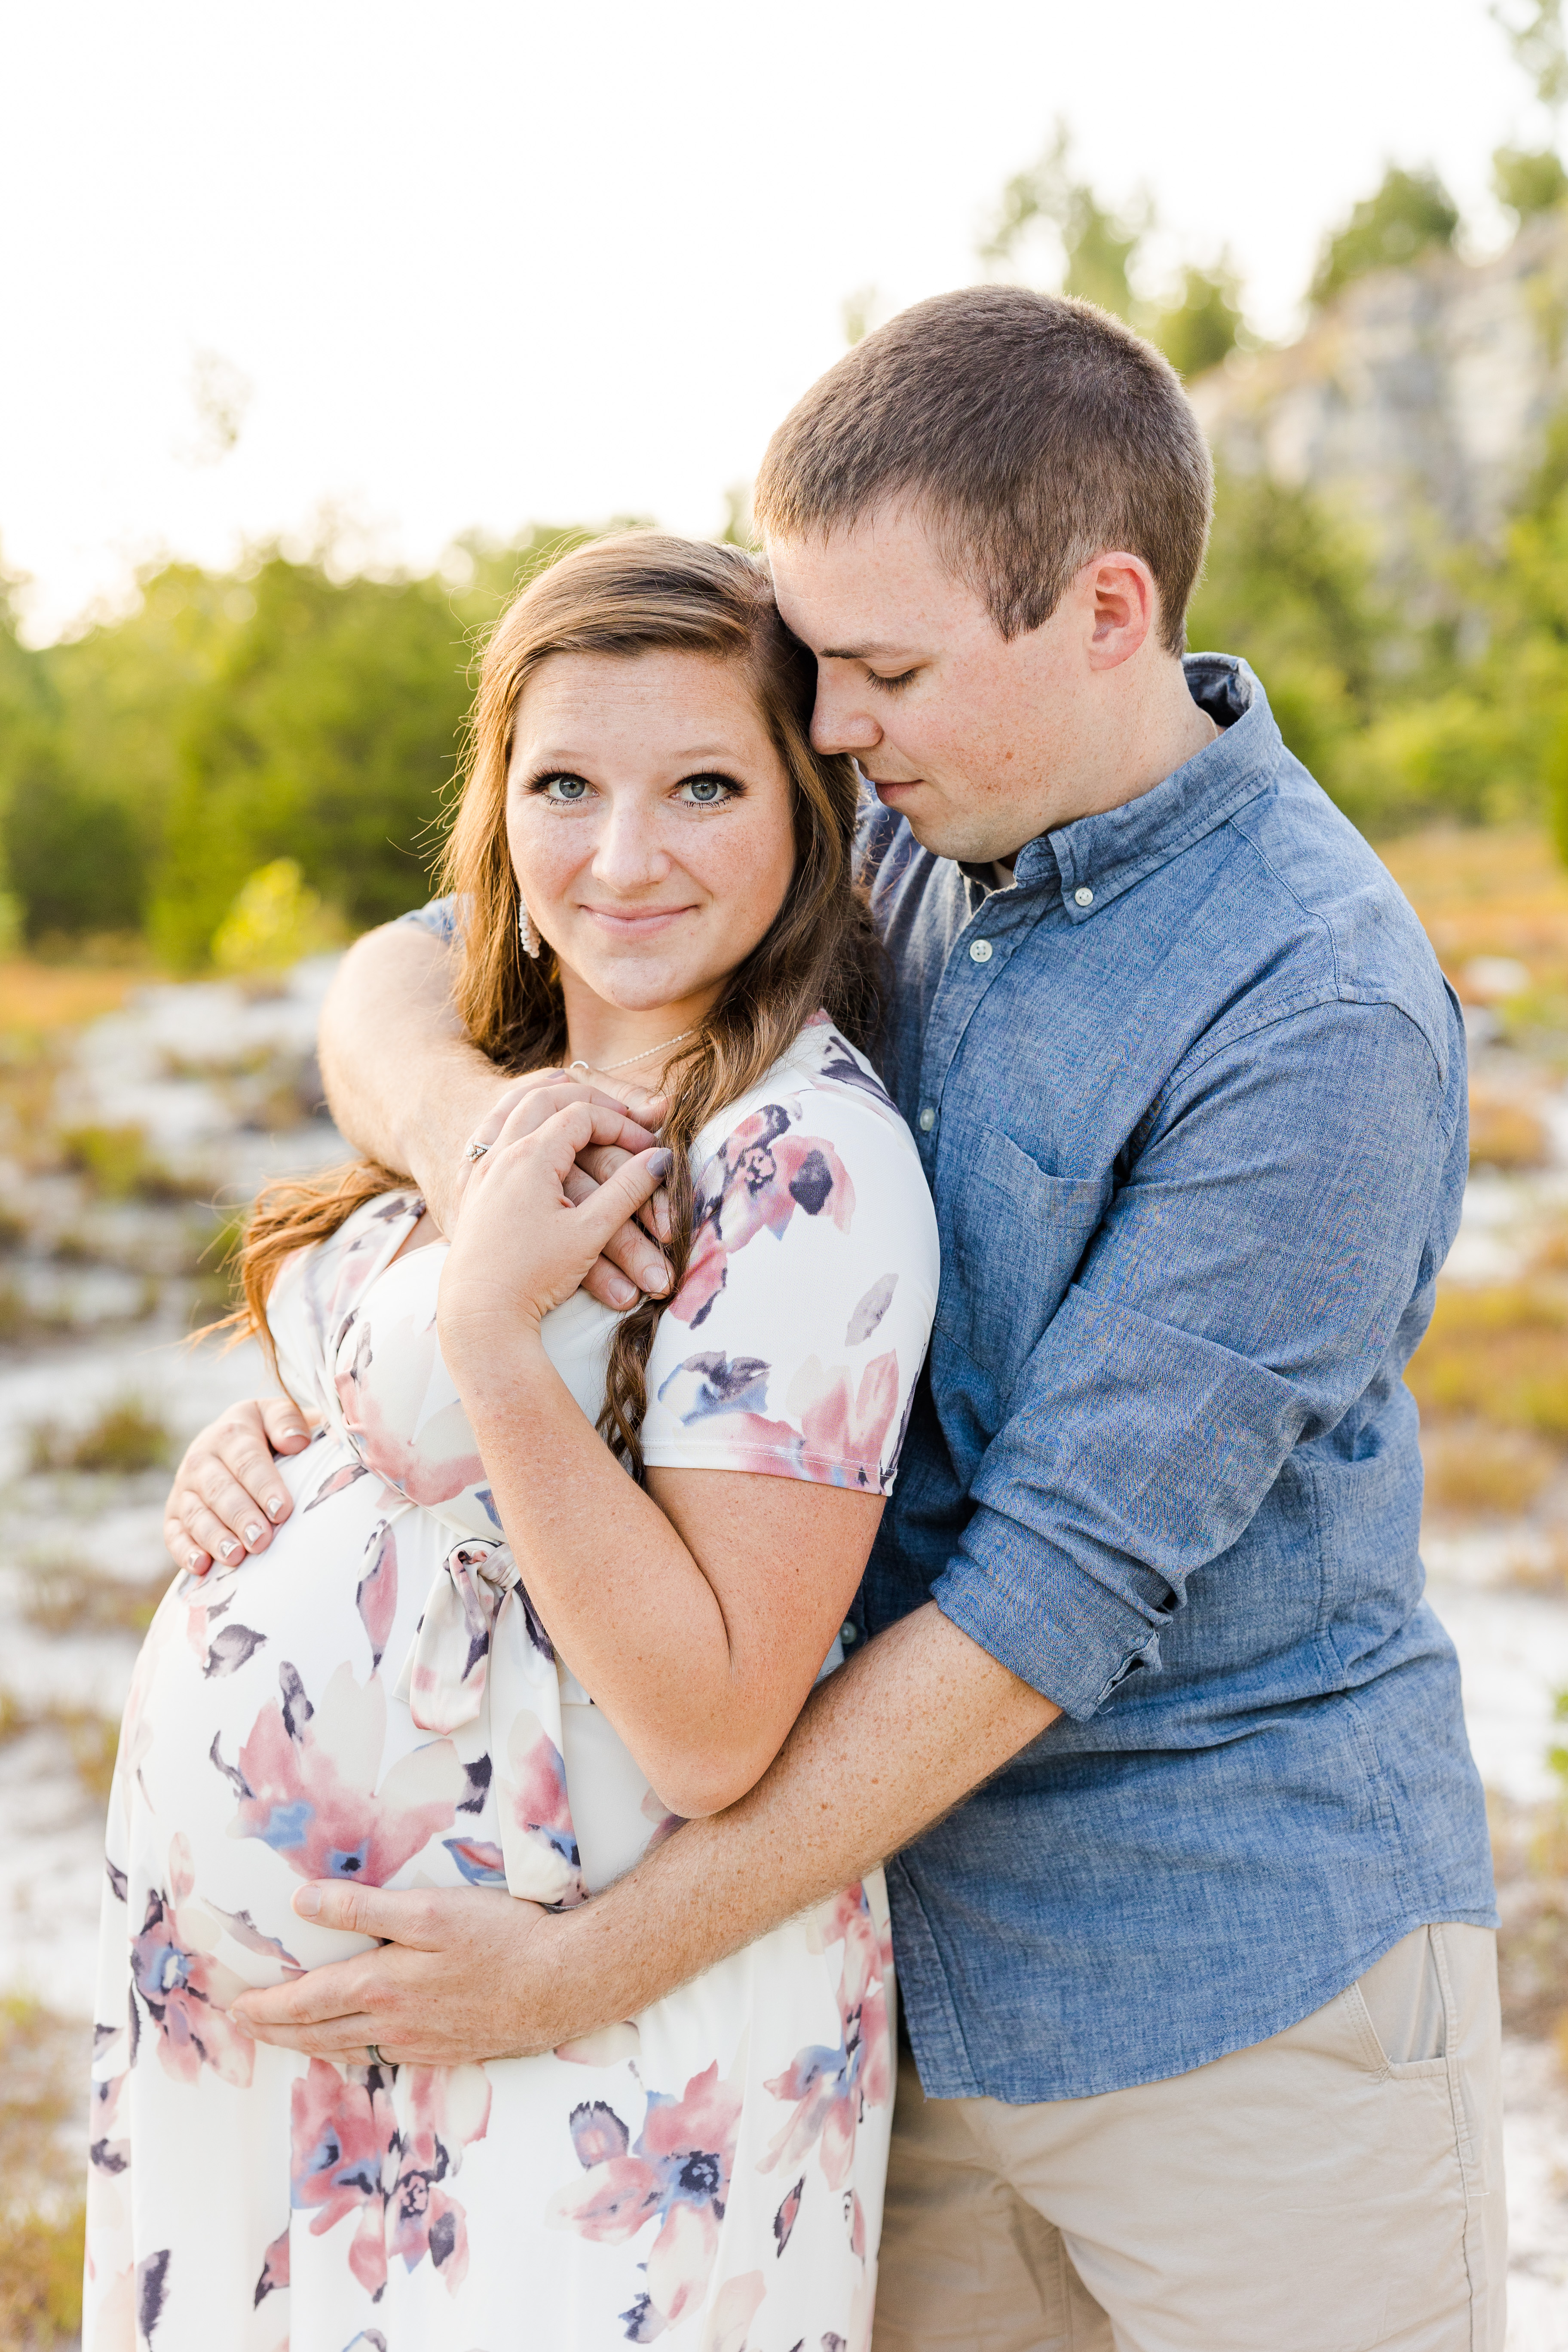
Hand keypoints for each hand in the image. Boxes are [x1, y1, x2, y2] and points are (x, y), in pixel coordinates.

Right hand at [164, 1396, 311, 1575]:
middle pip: (219, 1490)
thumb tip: (295, 1441)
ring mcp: (185, 1487)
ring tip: (236, 1557)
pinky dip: (185, 1551)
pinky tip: (202, 1566)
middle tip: (261, 1540)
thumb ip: (287, 1420)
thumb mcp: (277, 1416)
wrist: (235, 1441)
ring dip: (215, 1537)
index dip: (264, 1486)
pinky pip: (174, 1533)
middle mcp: (201, 1458)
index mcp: (231, 1433)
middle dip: (240, 1517)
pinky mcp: (174, 1512)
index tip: (282, 1510)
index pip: (247, 1460)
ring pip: (196, 1514)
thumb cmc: (269, 1435)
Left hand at [228, 1882, 564, 2063]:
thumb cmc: (504, 1938)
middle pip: (319, 2033)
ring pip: (349, 2051)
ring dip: (308, 2046)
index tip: (236, 2005)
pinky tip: (353, 2051)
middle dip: (276, 2031)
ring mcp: (422, 2043)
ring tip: (284, 2041)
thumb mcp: (431, 1910)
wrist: (565, 1983)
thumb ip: (364, 1907)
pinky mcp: (448, 2051)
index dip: (268, 2004)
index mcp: (383, 1986)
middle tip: (245, 2027)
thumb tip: (303, 1902)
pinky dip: (351, 2055)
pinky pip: (382, 2058)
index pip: (308, 2001)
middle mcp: (395, 2024)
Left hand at [442, 1094, 671, 1364]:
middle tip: (616, 1109)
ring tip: (565, 1089)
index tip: (647, 1147)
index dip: (621, 1125)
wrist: (478, 1315)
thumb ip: (627, 1191)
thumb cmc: (533, 1276)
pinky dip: (510, 1117)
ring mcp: (480, 1171)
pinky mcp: (470, 1190)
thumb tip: (661, 1160)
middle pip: (543, 1099)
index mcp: (531, 1158)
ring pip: (508, 1110)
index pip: (582, 1116)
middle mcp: (500, 1155)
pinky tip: (518, 1124)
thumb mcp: (589, 1233)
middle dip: (585, 1098)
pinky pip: (487, 1134)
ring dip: (540, 1096)